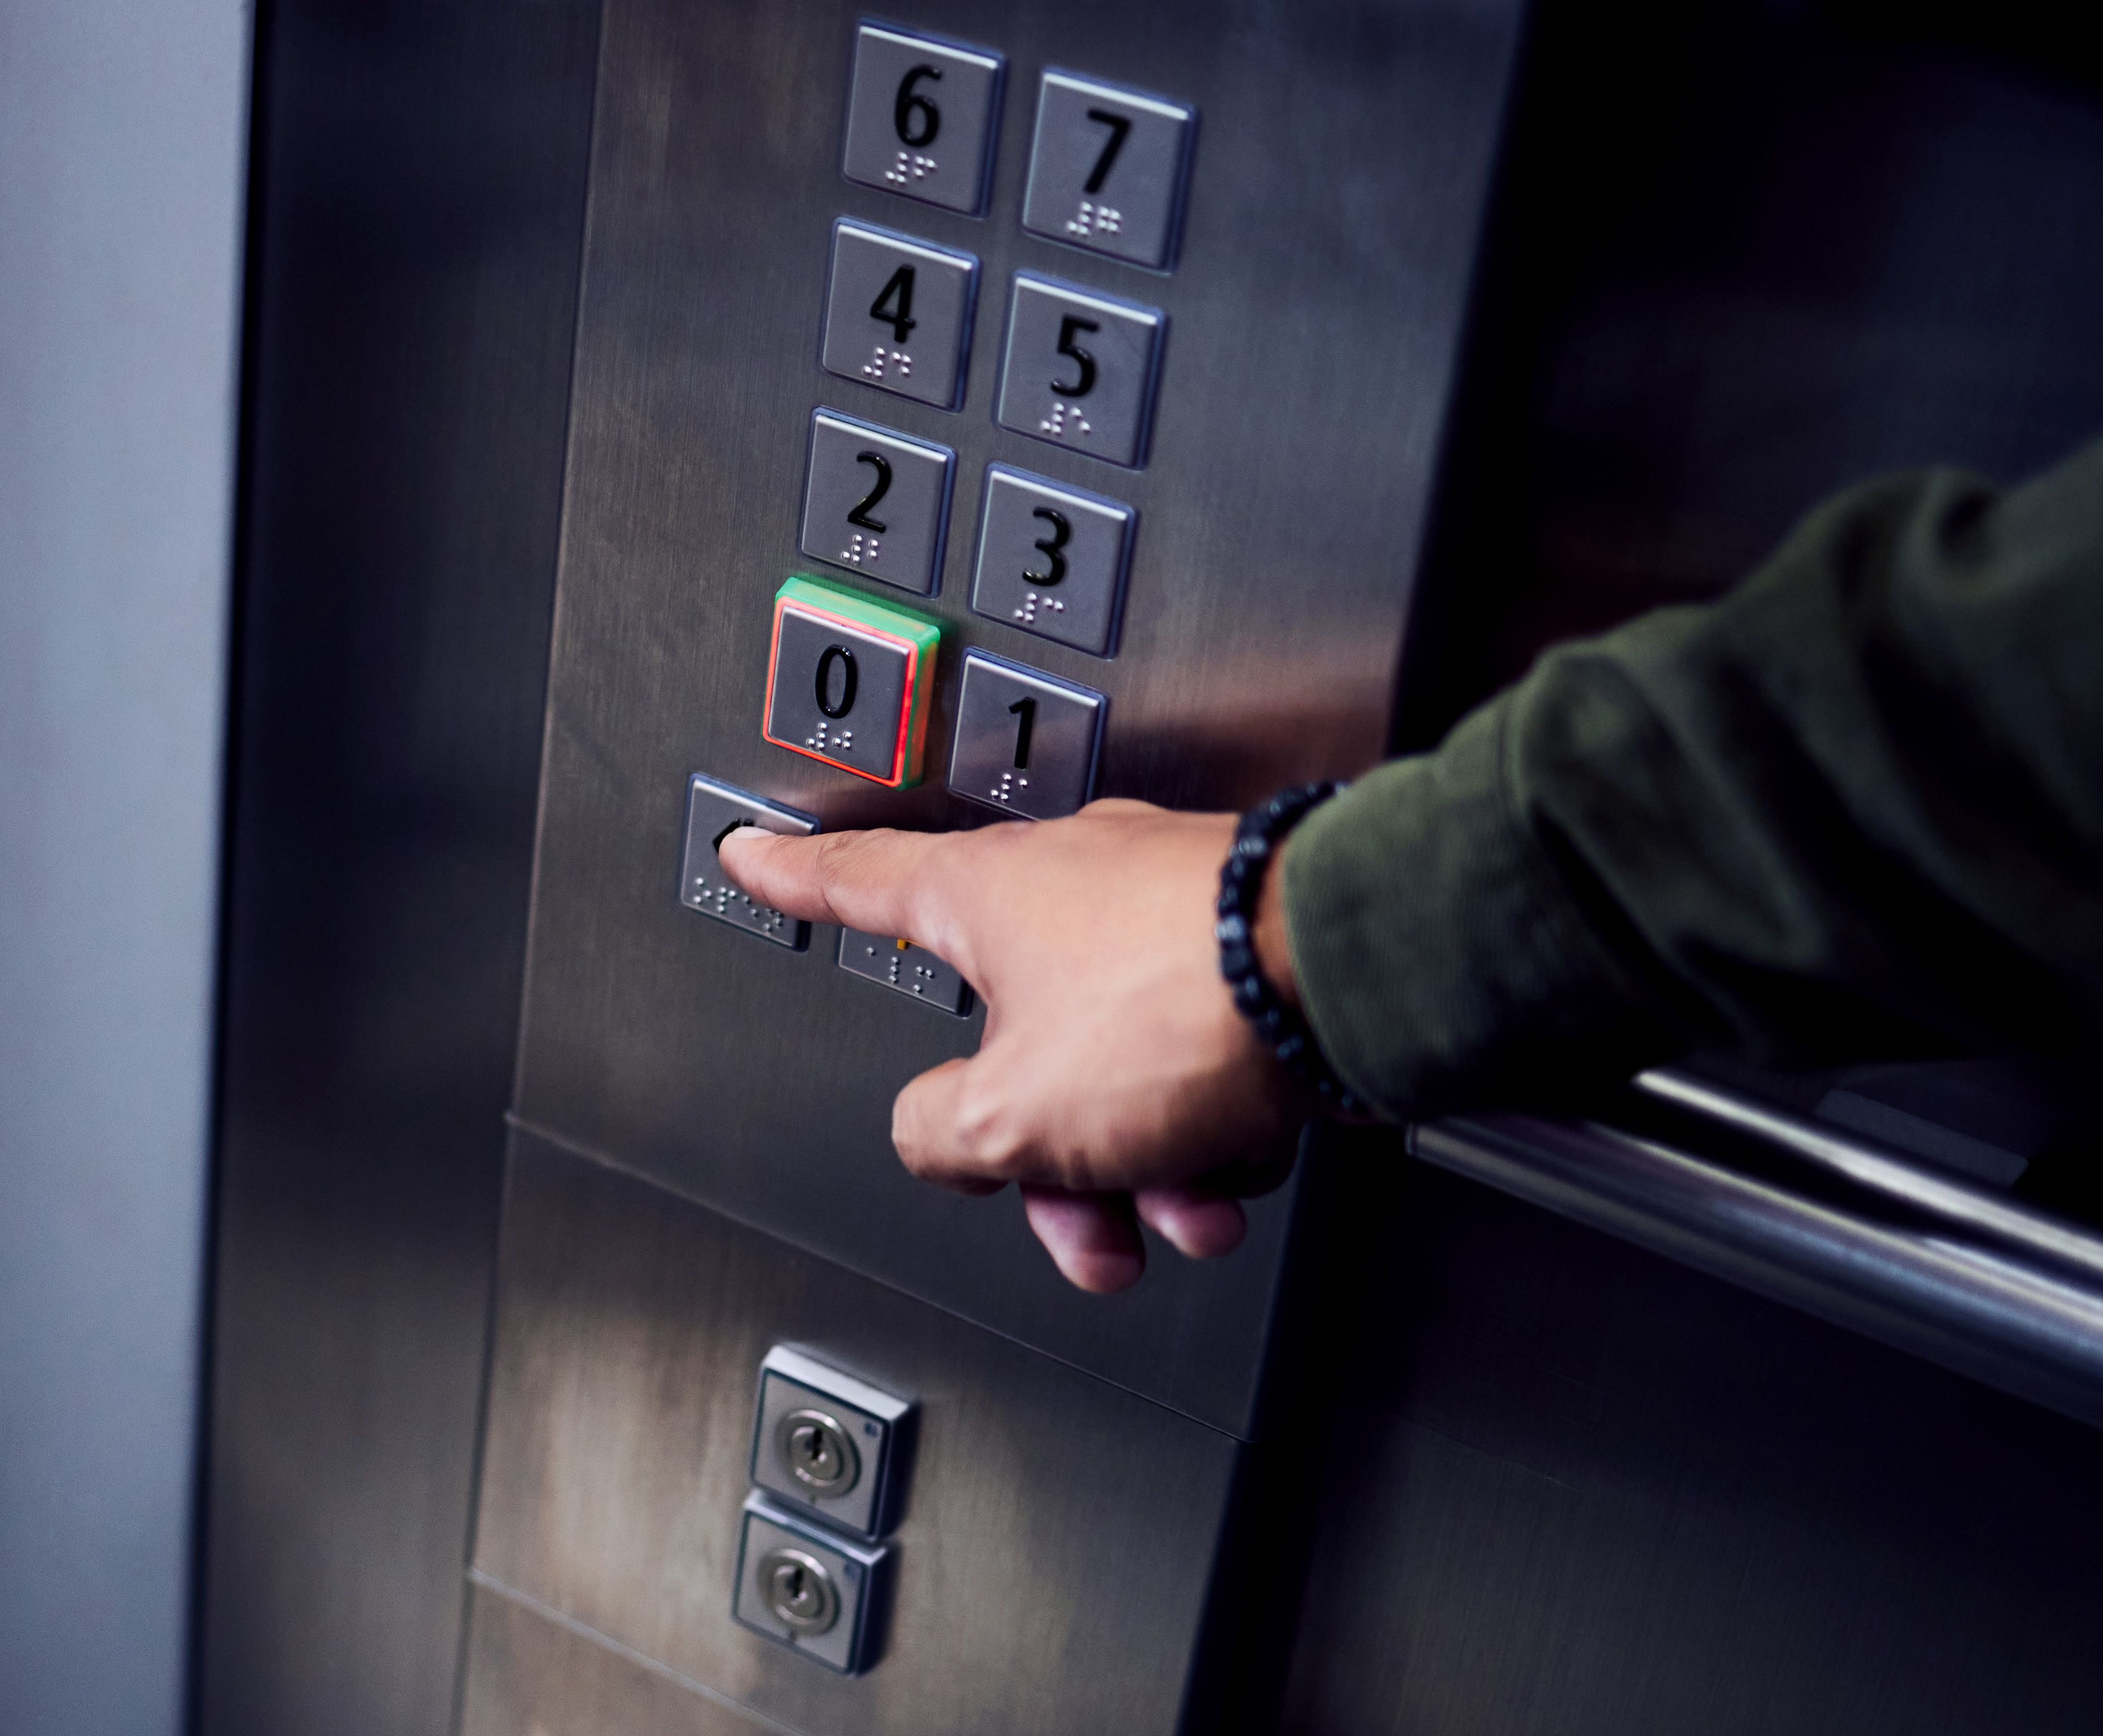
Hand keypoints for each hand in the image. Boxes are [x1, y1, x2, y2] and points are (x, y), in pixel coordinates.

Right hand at [718, 800, 1309, 1292]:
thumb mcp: (1008, 1112)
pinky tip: (1240, 1159)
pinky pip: (1194, 1060)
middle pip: (1012, 1043)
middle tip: (1079, 1223)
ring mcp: (1163, 915)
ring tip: (1188, 1209)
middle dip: (1049, 1159)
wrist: (1348, 978)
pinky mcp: (1244, 951)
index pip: (857, 881)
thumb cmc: (1182, 1005)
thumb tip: (940, 1135)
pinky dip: (1211, 1126)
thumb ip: (941, 1133)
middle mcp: (1073, 888)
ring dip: (1144, 1164)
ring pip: (1115, 1069)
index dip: (794, 881)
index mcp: (987, 895)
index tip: (755, 855)